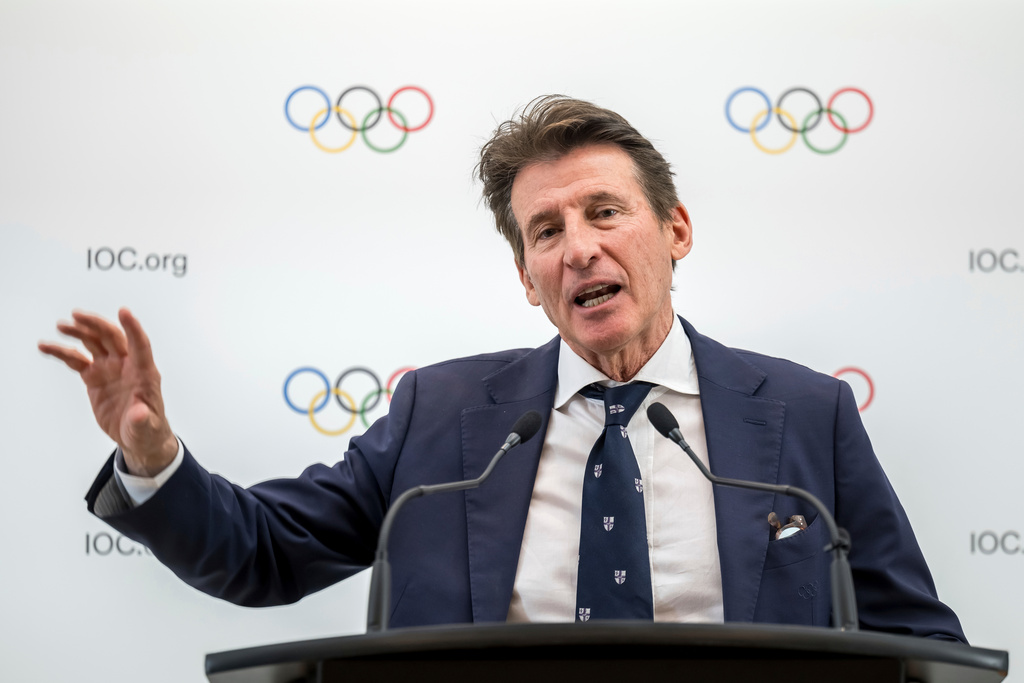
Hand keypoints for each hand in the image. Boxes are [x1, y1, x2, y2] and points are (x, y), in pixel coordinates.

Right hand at [38, 308, 177, 475]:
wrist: (137, 436)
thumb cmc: (148, 430)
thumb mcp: (146, 428)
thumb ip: (142, 419)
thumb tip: (139, 413)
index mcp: (144, 373)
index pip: (140, 345)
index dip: (133, 328)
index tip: (124, 311)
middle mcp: (127, 365)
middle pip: (112, 337)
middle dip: (96, 325)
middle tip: (76, 316)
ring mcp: (110, 368)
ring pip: (93, 343)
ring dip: (79, 332)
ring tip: (60, 326)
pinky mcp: (95, 377)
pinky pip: (77, 360)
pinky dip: (63, 353)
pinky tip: (47, 347)